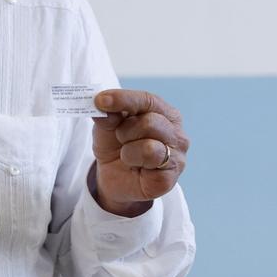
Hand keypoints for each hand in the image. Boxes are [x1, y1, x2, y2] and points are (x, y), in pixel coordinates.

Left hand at [91, 89, 188, 216]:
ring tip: (126, 155)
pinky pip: (149, 165)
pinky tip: (135, 167)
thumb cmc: (116, 146)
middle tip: (119, 138)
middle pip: (149, 122)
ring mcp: (177, 156)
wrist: (114, 178)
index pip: (147, 100)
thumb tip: (101, 104)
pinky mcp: (170, 178)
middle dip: (125, 131)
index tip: (100, 100)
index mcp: (164, 113)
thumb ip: (107, 115)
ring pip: (149, 146)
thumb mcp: (106, 126)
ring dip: (128, 150)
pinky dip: (134, 163)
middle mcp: (176, 133)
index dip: (123, 99)